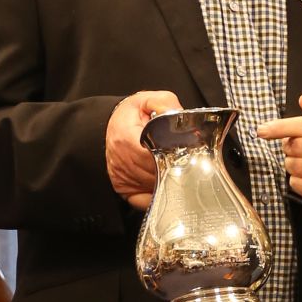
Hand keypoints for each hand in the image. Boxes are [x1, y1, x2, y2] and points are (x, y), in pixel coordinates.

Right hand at [105, 89, 182, 203]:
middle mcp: (123, 162)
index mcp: (127, 139)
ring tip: (180, 171)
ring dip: (170, 183)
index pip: (155, 156)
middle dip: (176, 170)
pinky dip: (159, 197)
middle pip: (157, 175)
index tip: (187, 153)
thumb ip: (165, 103)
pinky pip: (146, 201)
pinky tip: (168, 186)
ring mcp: (123, 178)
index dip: (174, 156)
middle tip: (190, 163)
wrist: (111, 126)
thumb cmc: (129, 116)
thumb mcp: (146, 100)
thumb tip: (182, 116)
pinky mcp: (125, 189)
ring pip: (155, 189)